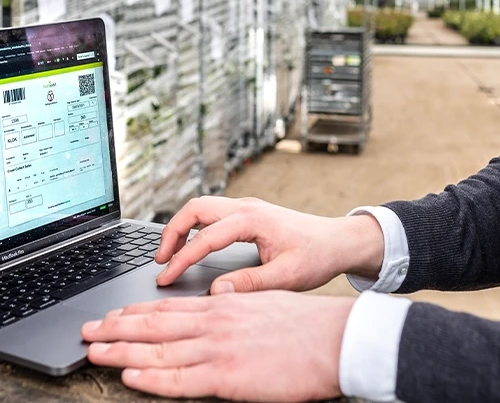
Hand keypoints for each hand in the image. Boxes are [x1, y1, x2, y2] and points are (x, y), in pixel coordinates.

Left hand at [81, 292, 353, 400]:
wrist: (335, 338)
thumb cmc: (305, 326)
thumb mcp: (259, 305)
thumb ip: (230, 309)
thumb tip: (211, 312)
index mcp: (220, 306)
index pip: (166, 309)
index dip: (133, 313)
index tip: (110, 315)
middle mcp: (211, 323)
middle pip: (151, 326)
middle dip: (114, 329)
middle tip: (87, 332)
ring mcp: (216, 349)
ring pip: (156, 351)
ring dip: (120, 352)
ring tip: (94, 352)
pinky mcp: (227, 376)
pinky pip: (180, 380)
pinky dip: (151, 379)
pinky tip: (129, 377)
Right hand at [155, 196, 384, 292]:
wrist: (340, 241)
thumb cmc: (318, 257)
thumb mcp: (286, 277)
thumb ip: (249, 284)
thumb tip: (216, 292)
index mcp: (252, 220)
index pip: (204, 238)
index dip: (180, 259)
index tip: (165, 277)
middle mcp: (245, 207)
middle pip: (194, 209)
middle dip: (171, 233)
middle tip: (159, 260)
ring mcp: (245, 207)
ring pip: (200, 207)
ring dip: (181, 227)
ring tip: (170, 254)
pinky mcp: (247, 212)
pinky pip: (211, 212)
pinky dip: (194, 227)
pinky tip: (192, 246)